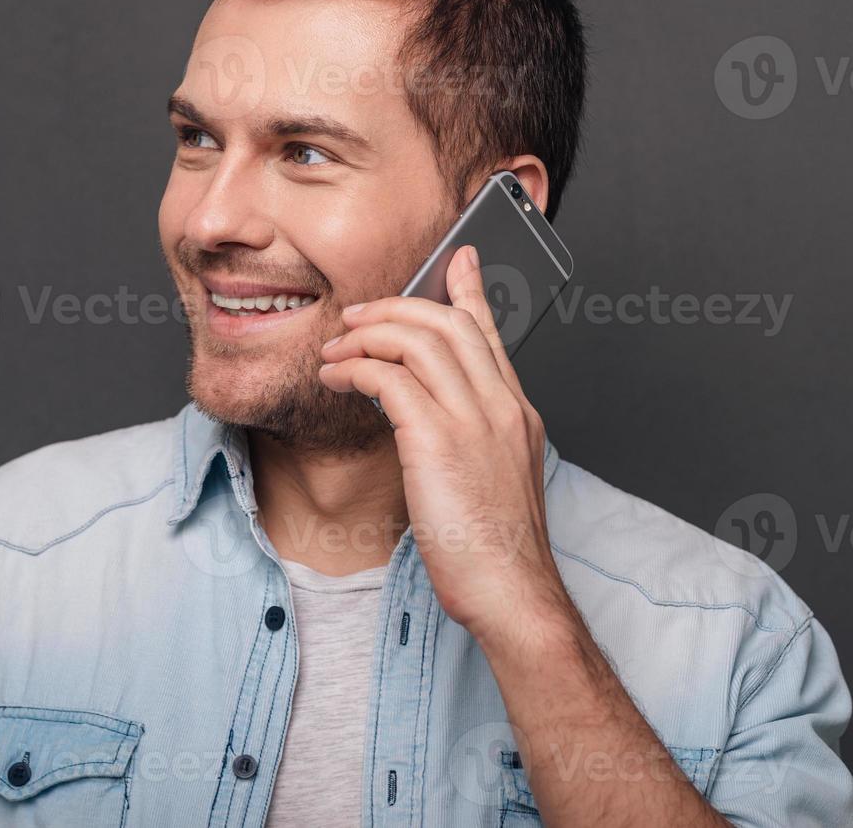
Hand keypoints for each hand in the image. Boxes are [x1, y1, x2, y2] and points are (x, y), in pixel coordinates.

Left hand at [318, 244, 570, 642]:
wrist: (513, 593)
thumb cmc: (498, 551)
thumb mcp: (495, 482)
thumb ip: (472, 440)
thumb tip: (432, 421)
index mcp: (517, 413)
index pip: (491, 333)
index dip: (470, 290)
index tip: (458, 260)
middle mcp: (501, 406)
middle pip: (448, 323)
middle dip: (395, 307)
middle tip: (356, 315)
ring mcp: (474, 420)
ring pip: (417, 339)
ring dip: (366, 335)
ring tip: (336, 349)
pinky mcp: (439, 440)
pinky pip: (390, 377)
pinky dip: (356, 368)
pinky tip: (337, 378)